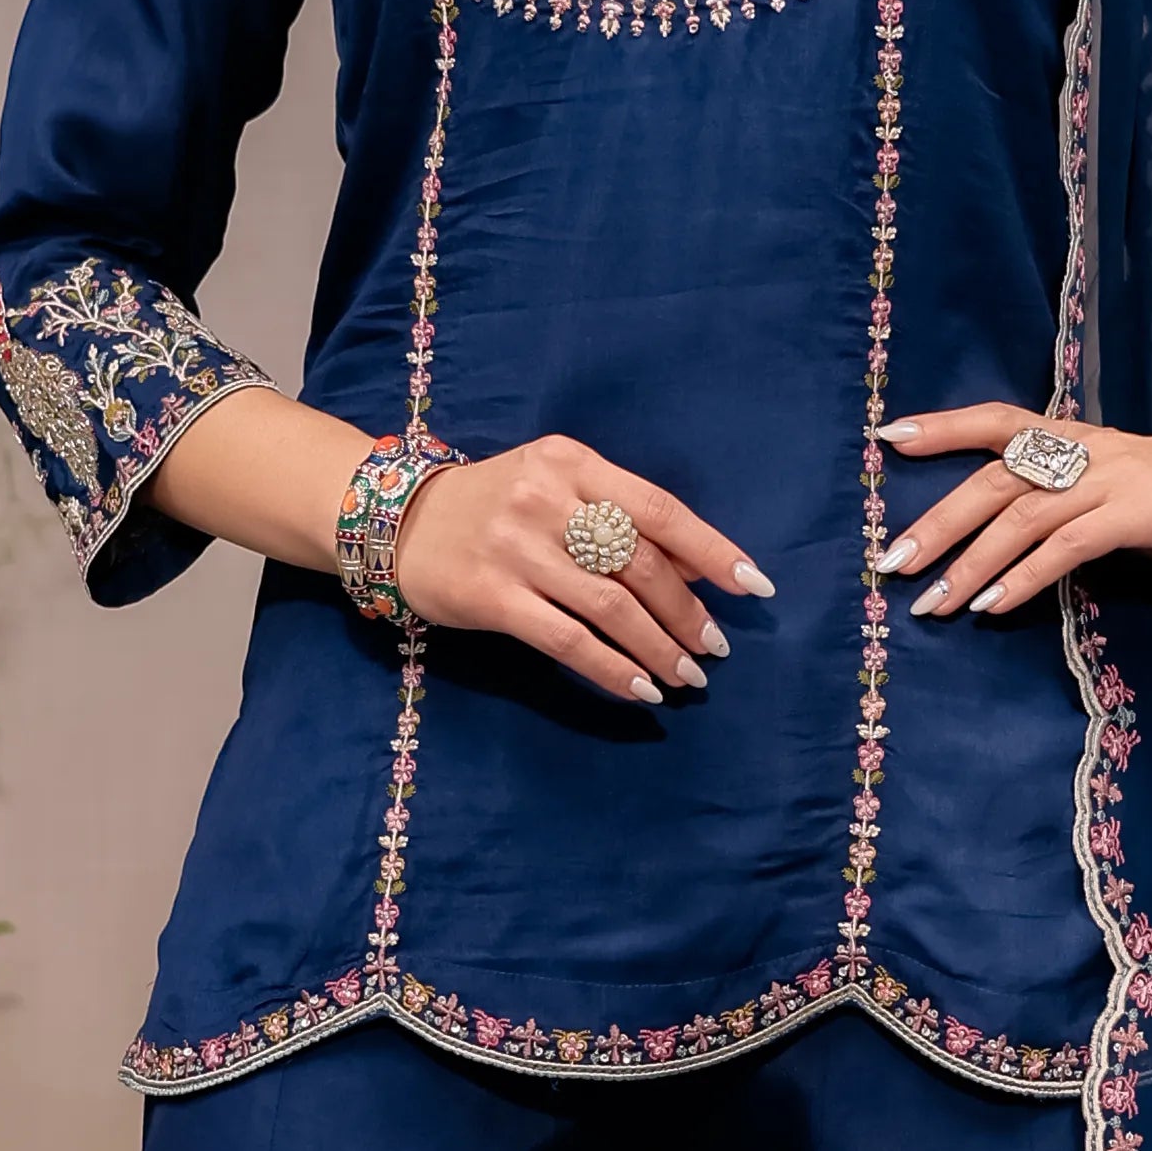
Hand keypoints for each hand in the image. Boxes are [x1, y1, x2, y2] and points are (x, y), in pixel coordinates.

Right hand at [394, 432, 773, 706]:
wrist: (397, 521)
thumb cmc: (495, 505)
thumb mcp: (557, 487)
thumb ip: (621, 517)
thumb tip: (701, 567)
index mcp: (571, 462)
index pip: (659, 509)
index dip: (713, 551)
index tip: (753, 586)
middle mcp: (546, 498)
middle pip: (640, 562)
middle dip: (687, 612)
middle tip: (714, 648)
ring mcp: (516, 548)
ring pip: (610, 606)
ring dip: (659, 647)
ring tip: (686, 676)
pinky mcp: (491, 596)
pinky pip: (568, 640)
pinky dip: (612, 668)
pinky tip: (640, 688)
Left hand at [875, 405, 1151, 612]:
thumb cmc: (1151, 495)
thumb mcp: (1092, 477)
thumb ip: (1043, 491)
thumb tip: (975, 531)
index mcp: (1065, 435)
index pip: (994, 420)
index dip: (944, 426)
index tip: (890, 439)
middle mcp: (1080, 451)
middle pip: (994, 481)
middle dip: (939, 523)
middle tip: (893, 562)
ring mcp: (1106, 481)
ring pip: (1023, 518)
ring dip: (973, 564)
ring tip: (935, 604)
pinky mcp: (1130, 516)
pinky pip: (1067, 548)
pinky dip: (1025, 578)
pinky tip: (993, 607)